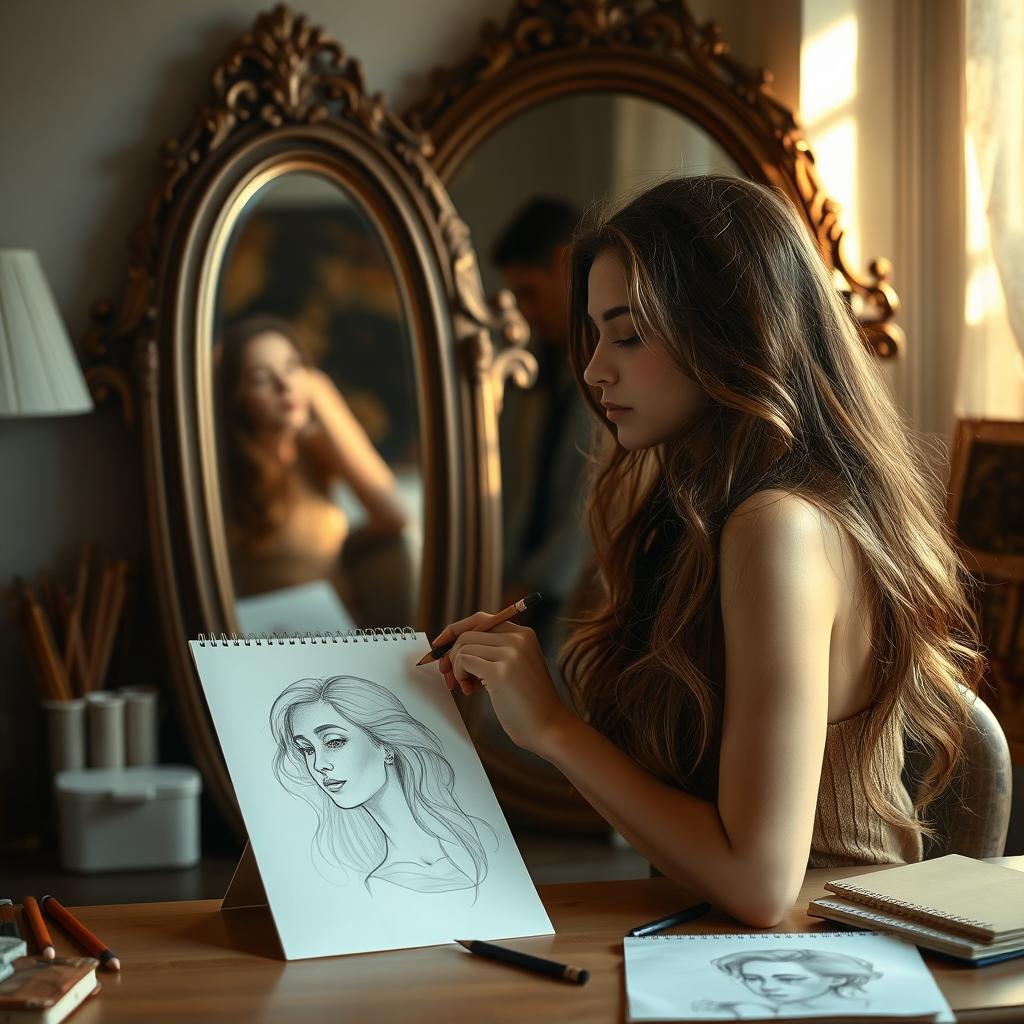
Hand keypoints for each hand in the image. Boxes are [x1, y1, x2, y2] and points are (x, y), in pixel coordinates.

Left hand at [431, 612, 573, 756]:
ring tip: (467, 687)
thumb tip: (453, 646)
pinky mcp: (500, 671)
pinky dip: (459, 675)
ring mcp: (510, 653)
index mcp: (523, 634)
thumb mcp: (515, 667)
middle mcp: (518, 638)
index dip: (456, 630)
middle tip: (449, 676)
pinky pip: (464, 661)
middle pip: (468, 633)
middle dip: (451, 654)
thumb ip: (493, 651)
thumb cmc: (528, 703)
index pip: (481, 619)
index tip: (440, 645)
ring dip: (457, 668)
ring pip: (463, 647)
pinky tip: (470, 690)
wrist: (548, 727)